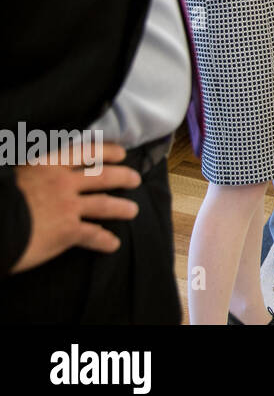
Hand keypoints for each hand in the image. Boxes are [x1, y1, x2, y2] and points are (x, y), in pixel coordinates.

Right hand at [10, 142, 141, 273]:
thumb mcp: (14, 173)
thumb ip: (33, 171)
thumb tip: (37, 171)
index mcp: (47, 164)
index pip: (86, 152)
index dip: (108, 151)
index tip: (122, 152)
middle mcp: (63, 182)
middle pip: (103, 176)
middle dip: (123, 176)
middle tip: (135, 179)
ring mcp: (68, 207)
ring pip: (104, 204)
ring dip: (121, 208)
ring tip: (133, 211)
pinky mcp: (68, 232)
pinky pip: (93, 235)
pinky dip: (105, 240)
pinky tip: (112, 244)